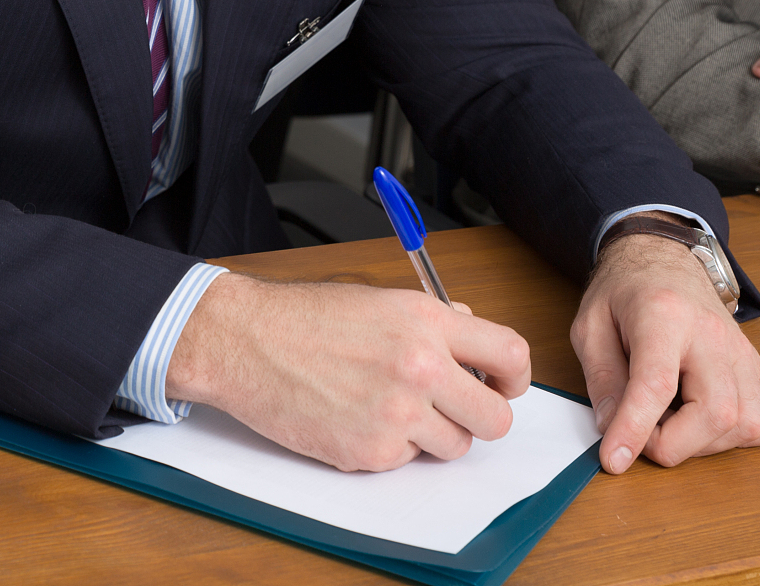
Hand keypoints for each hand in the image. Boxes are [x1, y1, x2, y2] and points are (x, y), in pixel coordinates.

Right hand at [166, 272, 529, 471]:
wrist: (245, 341)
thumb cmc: (302, 317)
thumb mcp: (378, 298)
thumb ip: (432, 320)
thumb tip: (469, 338)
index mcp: (426, 321)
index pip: (510, 355)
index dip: (514, 377)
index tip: (502, 385)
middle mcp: (419, 368)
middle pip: (495, 418)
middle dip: (481, 416)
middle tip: (456, 409)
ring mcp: (396, 414)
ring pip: (454, 446)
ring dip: (432, 434)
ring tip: (391, 408)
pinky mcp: (370, 451)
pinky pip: (406, 461)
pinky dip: (388, 446)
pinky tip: (355, 417)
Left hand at [571, 230, 759, 473]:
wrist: (665, 260)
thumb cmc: (625, 293)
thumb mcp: (590, 327)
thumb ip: (602, 380)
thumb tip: (612, 431)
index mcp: (663, 315)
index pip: (657, 383)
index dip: (635, 429)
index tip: (614, 460)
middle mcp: (713, 334)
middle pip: (716, 412)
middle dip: (675, 444)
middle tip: (642, 432)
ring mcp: (744, 352)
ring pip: (748, 424)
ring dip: (704, 444)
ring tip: (671, 422)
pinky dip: (742, 436)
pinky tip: (708, 421)